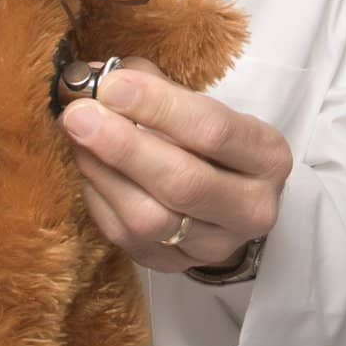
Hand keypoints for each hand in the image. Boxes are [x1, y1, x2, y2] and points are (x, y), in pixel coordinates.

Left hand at [59, 57, 290, 272]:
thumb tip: (96, 79)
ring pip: (149, 219)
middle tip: (79, 116)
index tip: (112, 85)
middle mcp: (252, 208)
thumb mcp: (203, 108)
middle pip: (183, 182)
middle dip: (124, 146)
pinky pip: (126, 238)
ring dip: (104, 173)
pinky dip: (99, 198)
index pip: (213, 131)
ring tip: (78, 138)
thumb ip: (156, 89)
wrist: (227, 199)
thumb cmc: (209, 143)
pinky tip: (89, 167)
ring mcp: (215, 245)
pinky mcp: (175, 267)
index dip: (158, 106)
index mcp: (268, 158)